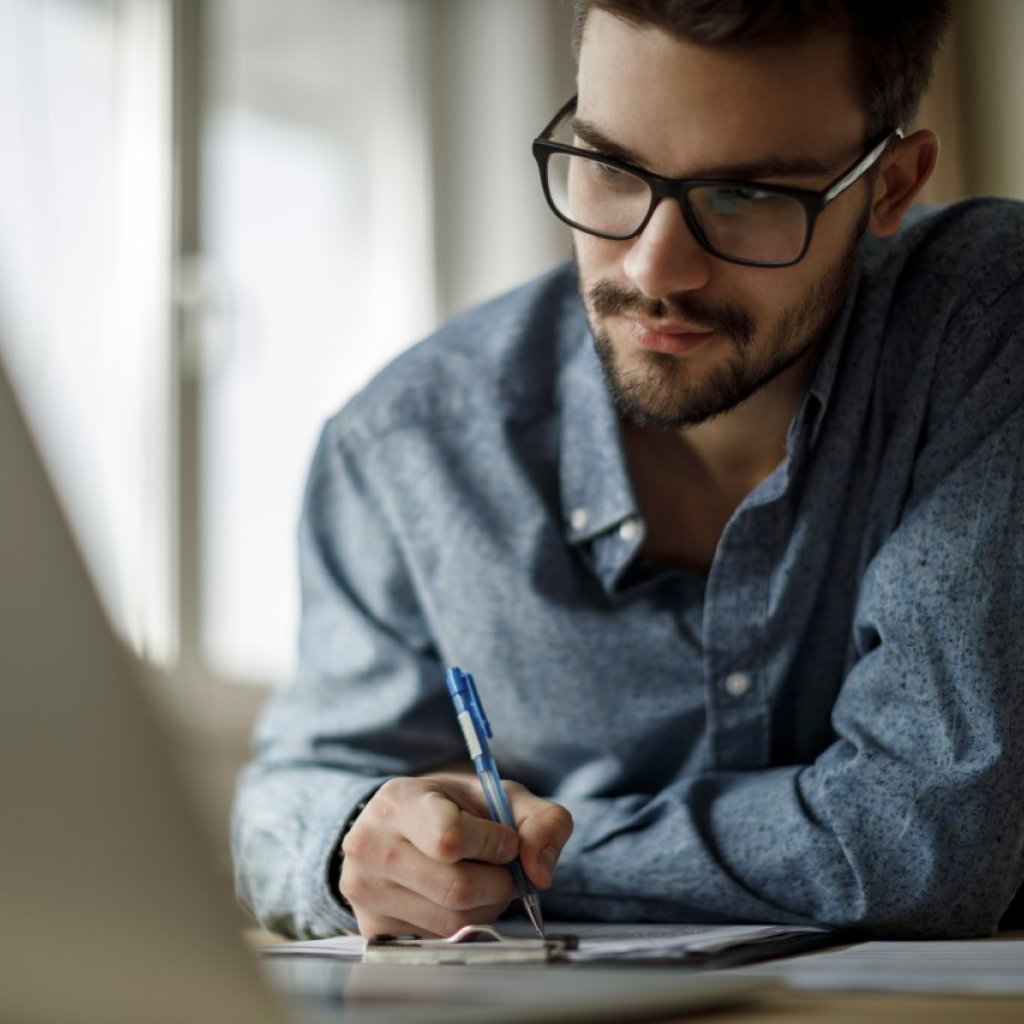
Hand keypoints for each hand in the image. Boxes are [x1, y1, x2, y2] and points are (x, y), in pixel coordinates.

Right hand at [339, 772, 572, 937]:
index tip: (505, 839)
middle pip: (457, 888)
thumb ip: (540, 820)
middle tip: (502, 867)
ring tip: (481, 880)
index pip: (449, 837)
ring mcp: (365, 890)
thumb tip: (541, 873)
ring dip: (485, 907)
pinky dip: (462, 926)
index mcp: (397, 801)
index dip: (493, 844)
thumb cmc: (453, 808)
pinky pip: (437, 942)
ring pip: (451, 922)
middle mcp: (369, 845)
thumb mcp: (498, 796)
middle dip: (498, 882)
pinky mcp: (370, 926)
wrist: (400, 826)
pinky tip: (456, 900)